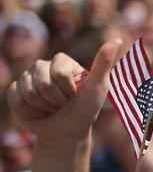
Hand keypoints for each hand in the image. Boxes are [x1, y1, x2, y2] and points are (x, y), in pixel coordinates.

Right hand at [6, 41, 121, 141]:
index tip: (76, 95)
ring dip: (44, 107)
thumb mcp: (98, 87)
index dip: (68, 90)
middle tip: (64, 104)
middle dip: (56, 100)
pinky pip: (16, 98)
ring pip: (29, 91)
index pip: (59, 72)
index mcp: (61, 61)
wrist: (67, 132)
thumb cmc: (85, 110)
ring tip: (52, 108)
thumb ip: (104, 63)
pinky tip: (39, 112)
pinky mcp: (15, 90)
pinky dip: (29, 111)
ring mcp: (27, 77)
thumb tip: (118, 39)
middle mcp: (42, 66)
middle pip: (42, 82)